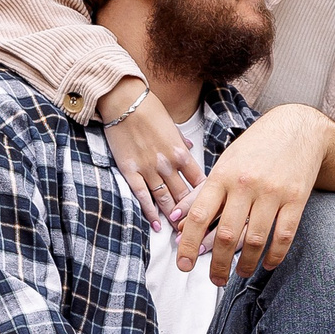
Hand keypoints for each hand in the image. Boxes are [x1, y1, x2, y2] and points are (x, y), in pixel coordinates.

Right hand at [98, 76, 202, 229]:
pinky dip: (151, 212)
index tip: (210, 209)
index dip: (206, 198)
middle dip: (191, 213)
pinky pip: (142, 196)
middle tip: (198, 229)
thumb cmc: (149, 109)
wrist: (124, 101)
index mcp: (182, 152)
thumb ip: (181, 141)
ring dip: (173, 216)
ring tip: (179, 232)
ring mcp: (149, 169)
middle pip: (184, 195)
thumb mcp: (172, 124)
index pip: (200, 181)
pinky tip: (157, 225)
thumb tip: (189, 148)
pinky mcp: (130, 171)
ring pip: (165, 199)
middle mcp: (168, 164)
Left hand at [176, 104, 333, 283]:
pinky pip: (284, 236)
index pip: (201, 216)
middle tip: (216, 280)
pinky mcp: (296, 198)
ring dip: (246, 264)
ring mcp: (273, 192)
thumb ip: (200, 194)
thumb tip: (175, 220)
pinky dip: (274, 256)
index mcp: (223, 175)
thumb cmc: (255, 148)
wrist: (297, 127)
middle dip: (219, 264)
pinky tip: (267, 264)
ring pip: (256, 240)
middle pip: (227, 235)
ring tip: (240, 274)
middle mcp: (246, 184)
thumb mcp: (224, 164)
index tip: (183, 265)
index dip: (188, 244)